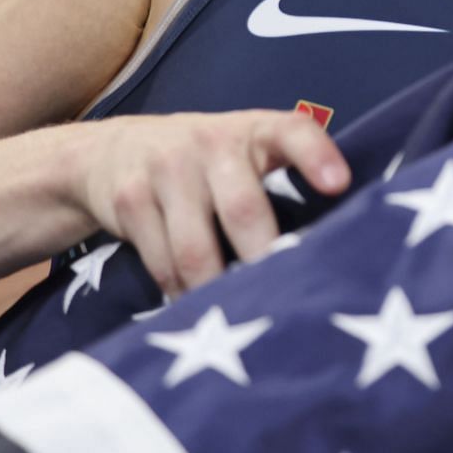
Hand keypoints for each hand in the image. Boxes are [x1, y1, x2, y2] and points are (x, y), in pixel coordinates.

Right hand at [79, 110, 349, 296]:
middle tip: (287, 305)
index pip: (292, 131)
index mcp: (254, 131)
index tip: (338, 184)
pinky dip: (182, 295)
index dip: (315, 156)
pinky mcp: (131, 200)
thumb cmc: (207, 161)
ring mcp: (167, 169)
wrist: (114, 149)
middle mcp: (211, 143)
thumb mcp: (245, 152)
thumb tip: (332, 249)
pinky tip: (198, 310)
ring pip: (196, 251)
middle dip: (264, 261)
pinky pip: (162, 264)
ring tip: (241, 321)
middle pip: (243, 209)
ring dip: (218, 293)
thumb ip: (282, 180)